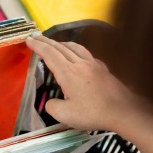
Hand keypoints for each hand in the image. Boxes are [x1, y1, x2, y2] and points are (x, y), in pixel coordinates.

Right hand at [26, 35, 151, 131]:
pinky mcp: (103, 69)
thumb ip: (53, 106)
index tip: (29, 40)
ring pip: (74, 47)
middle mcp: (80, 64)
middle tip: (36, 37)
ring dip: (61, 43)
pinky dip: (76, 50)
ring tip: (55, 43)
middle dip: (46, 41)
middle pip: (60, 47)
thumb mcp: (65, 115)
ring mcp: (93, 64)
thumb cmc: (93, 113)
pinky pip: (86, 53)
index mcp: (68, 73)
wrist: (123, 111)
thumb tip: (51, 102)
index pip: (50, 54)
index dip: (38, 46)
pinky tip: (77, 55)